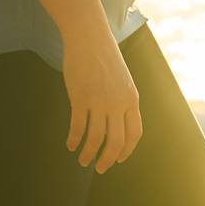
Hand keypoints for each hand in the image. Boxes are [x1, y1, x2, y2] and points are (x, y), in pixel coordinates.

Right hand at [61, 23, 142, 172]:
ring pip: (96, 138)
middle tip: (99, 168)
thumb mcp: (122, 80)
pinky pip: (78, 126)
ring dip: (88, 154)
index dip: (126, 150)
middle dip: (107, 159)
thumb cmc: (105, 57)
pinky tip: (70, 145)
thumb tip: (116, 123)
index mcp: (131, 98)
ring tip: (82, 160)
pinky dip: (74, 139)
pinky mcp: (80, 97)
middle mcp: (118, 102)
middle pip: (116, 141)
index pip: (134, 133)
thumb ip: (122, 101)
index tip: (118, 159)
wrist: (89, 37)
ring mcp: (99, 100)